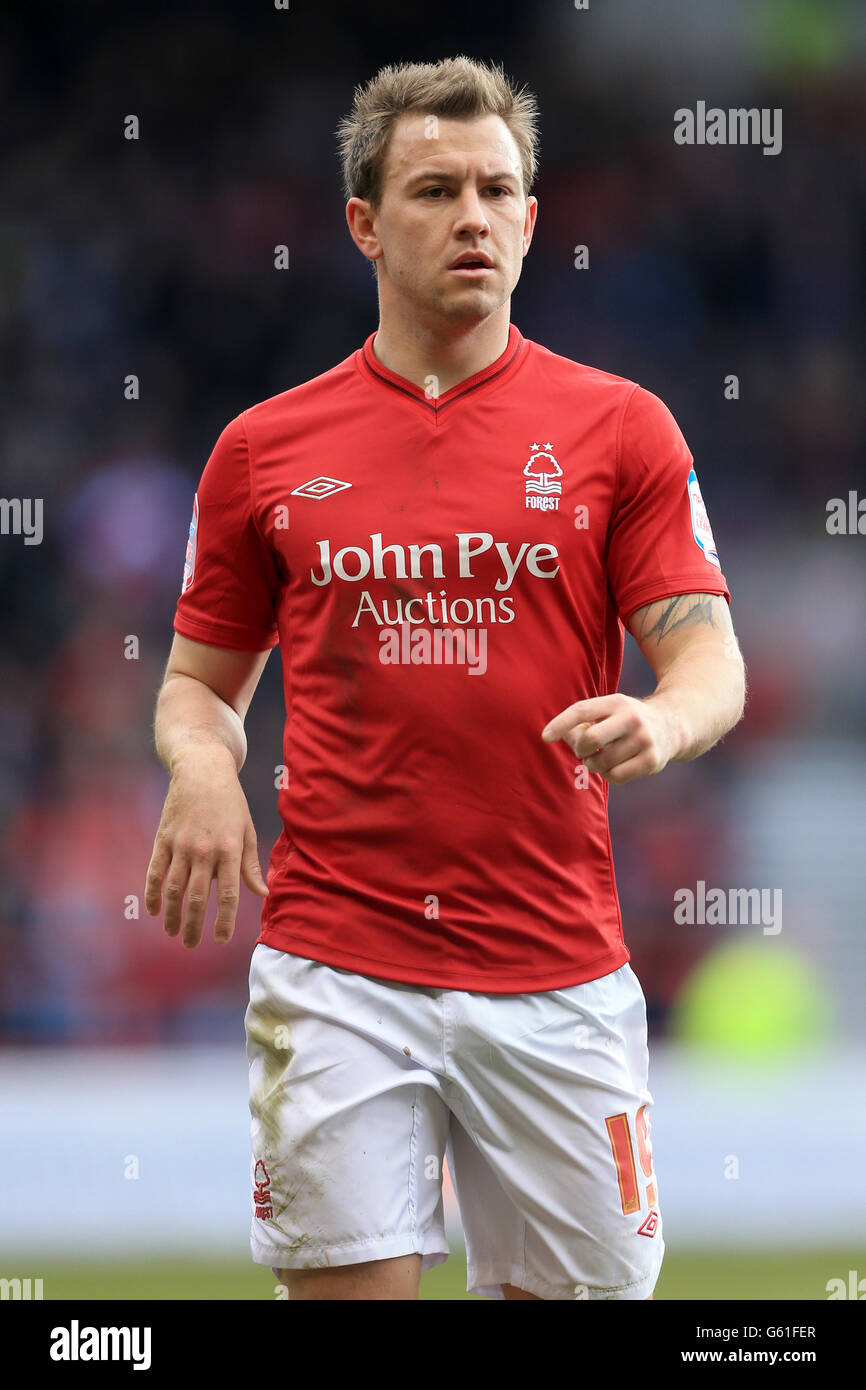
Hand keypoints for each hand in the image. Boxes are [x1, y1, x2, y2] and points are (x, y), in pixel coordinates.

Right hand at [144, 745, 267, 946]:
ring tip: (173, 933)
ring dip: (172, 915)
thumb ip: (251, 864)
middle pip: (198, 898)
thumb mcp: (247, 830)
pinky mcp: (163, 839)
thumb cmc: (231, 802)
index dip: (224, 921)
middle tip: (191, 944)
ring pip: (173, 889)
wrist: (202, 769)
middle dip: (195, 926)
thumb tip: (263, 893)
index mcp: (230, 850)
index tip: (221, 940)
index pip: (228, 895)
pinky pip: (155, 872)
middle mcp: (205, 851)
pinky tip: (154, 910)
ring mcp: (181, 845)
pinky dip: (152, 894)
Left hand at [541, 693, 678, 784]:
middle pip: (591, 739)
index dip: (560, 724)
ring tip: (600, 758)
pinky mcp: (651, 760)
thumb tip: (559, 737)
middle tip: (583, 752)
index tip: (545, 737)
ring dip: (593, 764)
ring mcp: (644, 740)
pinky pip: (616, 776)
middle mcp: (631, 718)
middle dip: (580, 749)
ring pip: (602, 762)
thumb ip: (583, 723)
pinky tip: (614, 766)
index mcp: (616, 702)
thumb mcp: (609, 712)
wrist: (673, 725)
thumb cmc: (627, 721)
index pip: (582, 710)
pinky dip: (608, 774)